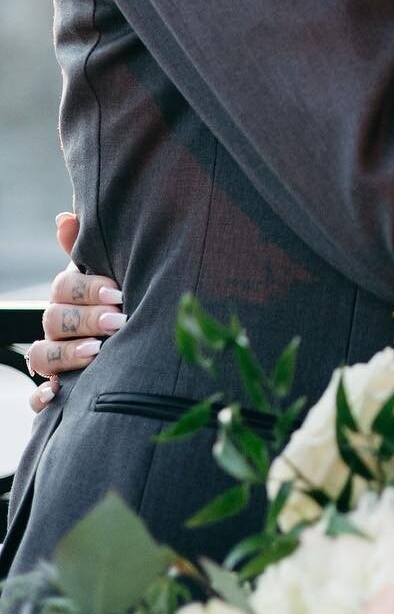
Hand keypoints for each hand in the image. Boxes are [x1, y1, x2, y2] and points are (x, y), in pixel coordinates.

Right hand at [26, 212, 124, 413]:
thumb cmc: (124, 299)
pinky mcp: (54, 390)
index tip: (119, 293)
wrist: (138, 341)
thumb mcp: (113, 273)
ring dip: (66, 354)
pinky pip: (34, 397)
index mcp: (70, 295)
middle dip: (85, 320)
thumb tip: (64, 217)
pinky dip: (40, 396)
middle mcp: (57, 325)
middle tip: (117, 321)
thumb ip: (88, 247)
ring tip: (98, 352)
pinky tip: (55, 393)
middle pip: (54, 320)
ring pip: (41, 354)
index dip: (88, 289)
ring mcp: (53, 357)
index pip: (64, 288)